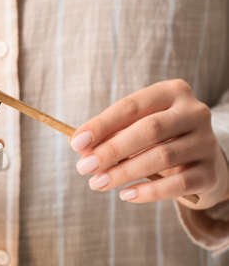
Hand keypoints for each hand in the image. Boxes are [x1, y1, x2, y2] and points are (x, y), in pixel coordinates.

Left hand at [69, 79, 228, 209]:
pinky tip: (125, 194)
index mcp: (172, 92)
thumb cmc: (157, 136)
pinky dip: (148, 191)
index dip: (101, 125)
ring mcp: (205, 142)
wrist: (198, 156)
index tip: (76, 143)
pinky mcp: (210, 172)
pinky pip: (177, 185)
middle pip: (149, 129)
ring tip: (97, 183)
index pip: (131, 106)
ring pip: (162, 157)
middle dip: (112, 150)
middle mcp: (194, 112)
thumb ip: (111, 132)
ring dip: (124, 172)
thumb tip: (81, 146)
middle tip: (84, 167)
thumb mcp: (135, 125)